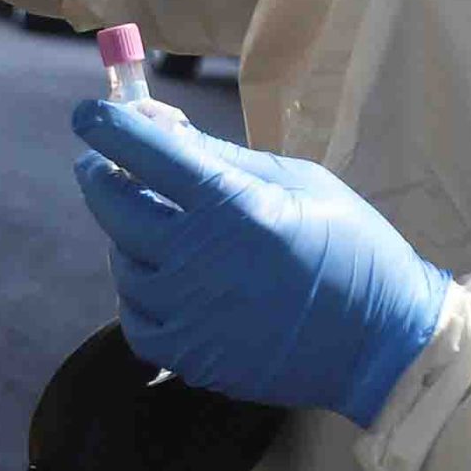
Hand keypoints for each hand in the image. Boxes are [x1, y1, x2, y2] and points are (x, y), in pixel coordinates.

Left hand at [70, 99, 449, 426]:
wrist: (382, 343)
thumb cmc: (352, 251)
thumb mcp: (301, 184)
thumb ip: (227, 158)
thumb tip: (165, 130)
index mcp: (231, 206)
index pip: (145, 153)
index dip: (108, 126)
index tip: (88, 115)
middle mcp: (197, 258)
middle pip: (114, 204)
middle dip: (101, 174)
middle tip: (104, 164)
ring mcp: (187, 311)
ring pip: (121, 261)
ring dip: (127, 238)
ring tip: (156, 229)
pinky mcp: (187, 355)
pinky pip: (134, 317)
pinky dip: (138, 294)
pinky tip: (162, 282)